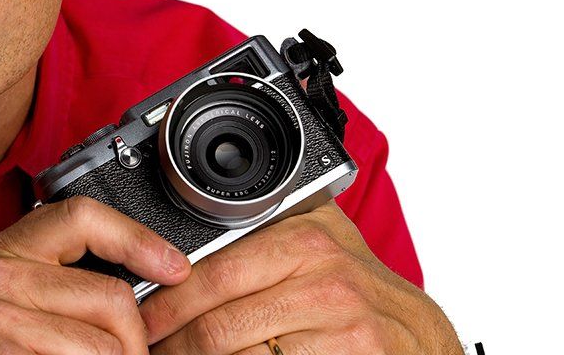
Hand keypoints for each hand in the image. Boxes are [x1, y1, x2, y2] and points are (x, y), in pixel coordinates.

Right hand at [0, 195, 189, 353]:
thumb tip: (159, 272)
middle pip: (111, 295)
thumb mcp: (31, 304)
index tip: (174, 268)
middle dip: (132, 341)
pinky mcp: (0, 348)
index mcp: (4, 248)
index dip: (137, 239)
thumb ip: (71, 279)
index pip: (82, 215)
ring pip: (107, 343)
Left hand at [138, 201, 459, 353]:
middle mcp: (324, 282)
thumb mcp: (320, 239)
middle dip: (171, 343)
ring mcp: (340, 329)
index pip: (211, 276)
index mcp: (305, 241)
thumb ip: (265, 224)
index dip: (167, 304)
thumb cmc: (362, 289)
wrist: (423, 340)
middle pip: (217, 325)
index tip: (140, 317)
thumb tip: (183, 221)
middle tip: (145, 348)